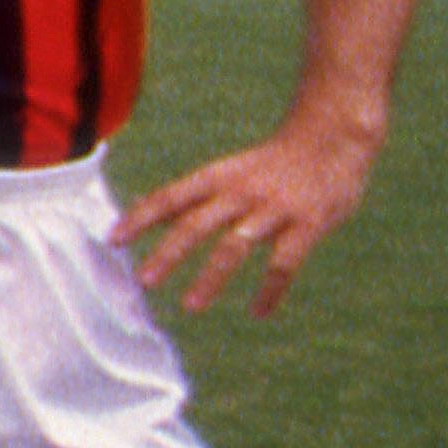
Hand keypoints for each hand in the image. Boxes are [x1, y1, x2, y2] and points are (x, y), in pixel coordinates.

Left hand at [123, 120, 369, 316]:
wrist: (335, 136)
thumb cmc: (273, 162)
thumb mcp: (231, 171)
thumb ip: (196, 195)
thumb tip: (147, 211)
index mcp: (219, 177)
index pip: (171, 197)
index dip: (140, 217)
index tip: (112, 240)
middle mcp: (242, 191)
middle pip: (196, 223)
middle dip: (168, 253)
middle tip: (143, 280)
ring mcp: (275, 208)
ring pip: (236, 245)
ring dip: (211, 277)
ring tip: (190, 305)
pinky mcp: (309, 224)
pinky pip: (285, 263)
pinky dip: (270, 290)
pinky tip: (258, 312)